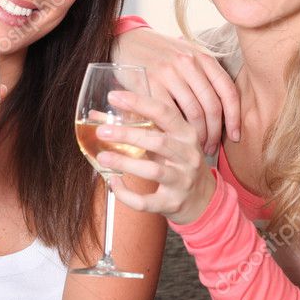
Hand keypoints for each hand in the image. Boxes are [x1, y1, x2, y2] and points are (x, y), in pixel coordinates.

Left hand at [97, 90, 216, 224]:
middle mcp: (187, 155)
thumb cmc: (178, 163)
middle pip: (157, 141)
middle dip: (127, 134)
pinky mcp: (172, 203)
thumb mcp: (164, 142)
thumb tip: (96, 116)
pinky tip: (113, 183)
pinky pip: (146, 201)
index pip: (164, 113)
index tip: (114, 96)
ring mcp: (181, 180)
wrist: (204, 200)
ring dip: (125, 163)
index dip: (139, 103)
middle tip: (102, 131)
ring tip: (103, 157)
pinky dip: (127, 193)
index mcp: (186, 134)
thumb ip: (135, 127)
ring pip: (153, 171)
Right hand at [112, 27, 239, 155]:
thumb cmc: (158, 53)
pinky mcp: (150, 83)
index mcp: (203, 57)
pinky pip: (170, 113)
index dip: (235, 117)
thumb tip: (221, 107)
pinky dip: (175, 130)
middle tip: (211, 148)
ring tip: (195, 147)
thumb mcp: (186, 55)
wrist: (126, 41)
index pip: (228, 91)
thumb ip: (203, 75)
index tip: (235, 136)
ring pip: (194, 112)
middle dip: (215, 133)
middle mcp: (189, 63)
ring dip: (197, 135)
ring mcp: (170, 73)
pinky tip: (175, 139)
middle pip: (212, 105)